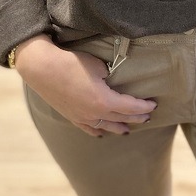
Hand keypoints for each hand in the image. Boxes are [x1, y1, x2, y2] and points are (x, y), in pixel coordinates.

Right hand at [15, 36, 156, 136]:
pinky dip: (98, 131)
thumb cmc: (71, 63)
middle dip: (135, 118)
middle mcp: (95, 113)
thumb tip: (111, 79)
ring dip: (119, 127)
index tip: (153, 104)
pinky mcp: (71, 116)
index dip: (143, 106)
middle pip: (121, 118)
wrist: (42, 68)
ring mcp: (82, 117)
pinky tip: (102, 133)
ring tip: (128, 130)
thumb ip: (108, 75)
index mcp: (104, 101)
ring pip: (105, 126)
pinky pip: (88, 128)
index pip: (130, 107)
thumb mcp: (97, 65)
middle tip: (147, 117)